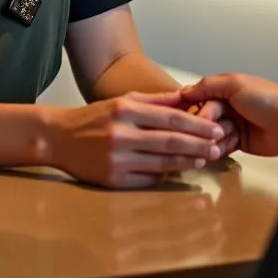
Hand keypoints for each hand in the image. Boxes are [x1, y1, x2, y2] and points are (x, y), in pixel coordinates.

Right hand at [47, 91, 224, 188]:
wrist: (60, 138)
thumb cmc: (95, 117)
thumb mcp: (123, 100)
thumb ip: (155, 100)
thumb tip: (186, 97)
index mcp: (126, 110)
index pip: (170, 118)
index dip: (196, 125)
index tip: (215, 128)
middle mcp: (122, 134)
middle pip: (169, 141)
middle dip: (197, 145)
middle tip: (218, 147)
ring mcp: (117, 158)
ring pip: (161, 162)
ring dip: (186, 162)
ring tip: (204, 160)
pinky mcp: (113, 179)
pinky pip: (147, 179)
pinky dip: (165, 175)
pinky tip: (178, 171)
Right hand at [180, 74, 277, 157]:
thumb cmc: (266, 99)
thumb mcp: (234, 84)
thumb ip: (208, 85)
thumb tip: (185, 91)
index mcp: (226, 89)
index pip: (199, 97)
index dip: (193, 106)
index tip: (184, 114)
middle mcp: (228, 106)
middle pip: (204, 117)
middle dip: (206, 122)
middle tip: (214, 126)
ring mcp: (233, 125)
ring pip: (211, 134)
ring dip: (215, 136)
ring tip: (229, 134)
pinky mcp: (239, 143)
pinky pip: (221, 147)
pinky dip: (222, 147)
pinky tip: (229, 145)